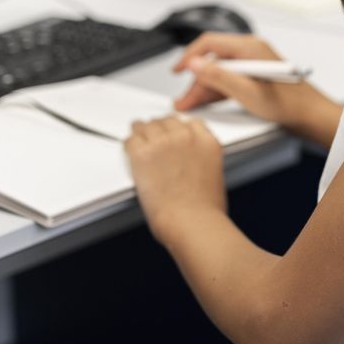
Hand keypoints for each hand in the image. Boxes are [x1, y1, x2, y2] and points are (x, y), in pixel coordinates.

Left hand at [125, 115, 225, 244]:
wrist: (192, 221)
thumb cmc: (205, 210)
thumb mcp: (215, 177)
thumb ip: (203, 162)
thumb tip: (193, 166)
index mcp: (206, 143)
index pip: (192, 123)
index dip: (181, 129)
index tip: (175, 133)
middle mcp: (185, 137)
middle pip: (167, 121)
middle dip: (161, 128)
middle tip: (154, 135)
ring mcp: (162, 143)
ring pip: (147, 126)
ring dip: (142, 131)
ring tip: (138, 134)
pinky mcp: (142, 154)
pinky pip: (130, 140)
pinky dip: (129, 144)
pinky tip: (129, 147)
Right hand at [172, 32, 331, 128]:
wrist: (309, 115)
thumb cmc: (288, 104)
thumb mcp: (246, 92)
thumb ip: (218, 76)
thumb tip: (195, 63)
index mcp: (249, 47)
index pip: (209, 43)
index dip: (189, 56)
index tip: (177, 70)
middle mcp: (251, 51)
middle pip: (213, 61)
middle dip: (196, 81)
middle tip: (184, 101)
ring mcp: (253, 63)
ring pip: (220, 72)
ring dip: (205, 88)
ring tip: (192, 105)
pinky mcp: (255, 76)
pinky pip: (230, 79)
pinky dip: (218, 91)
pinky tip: (208, 103)